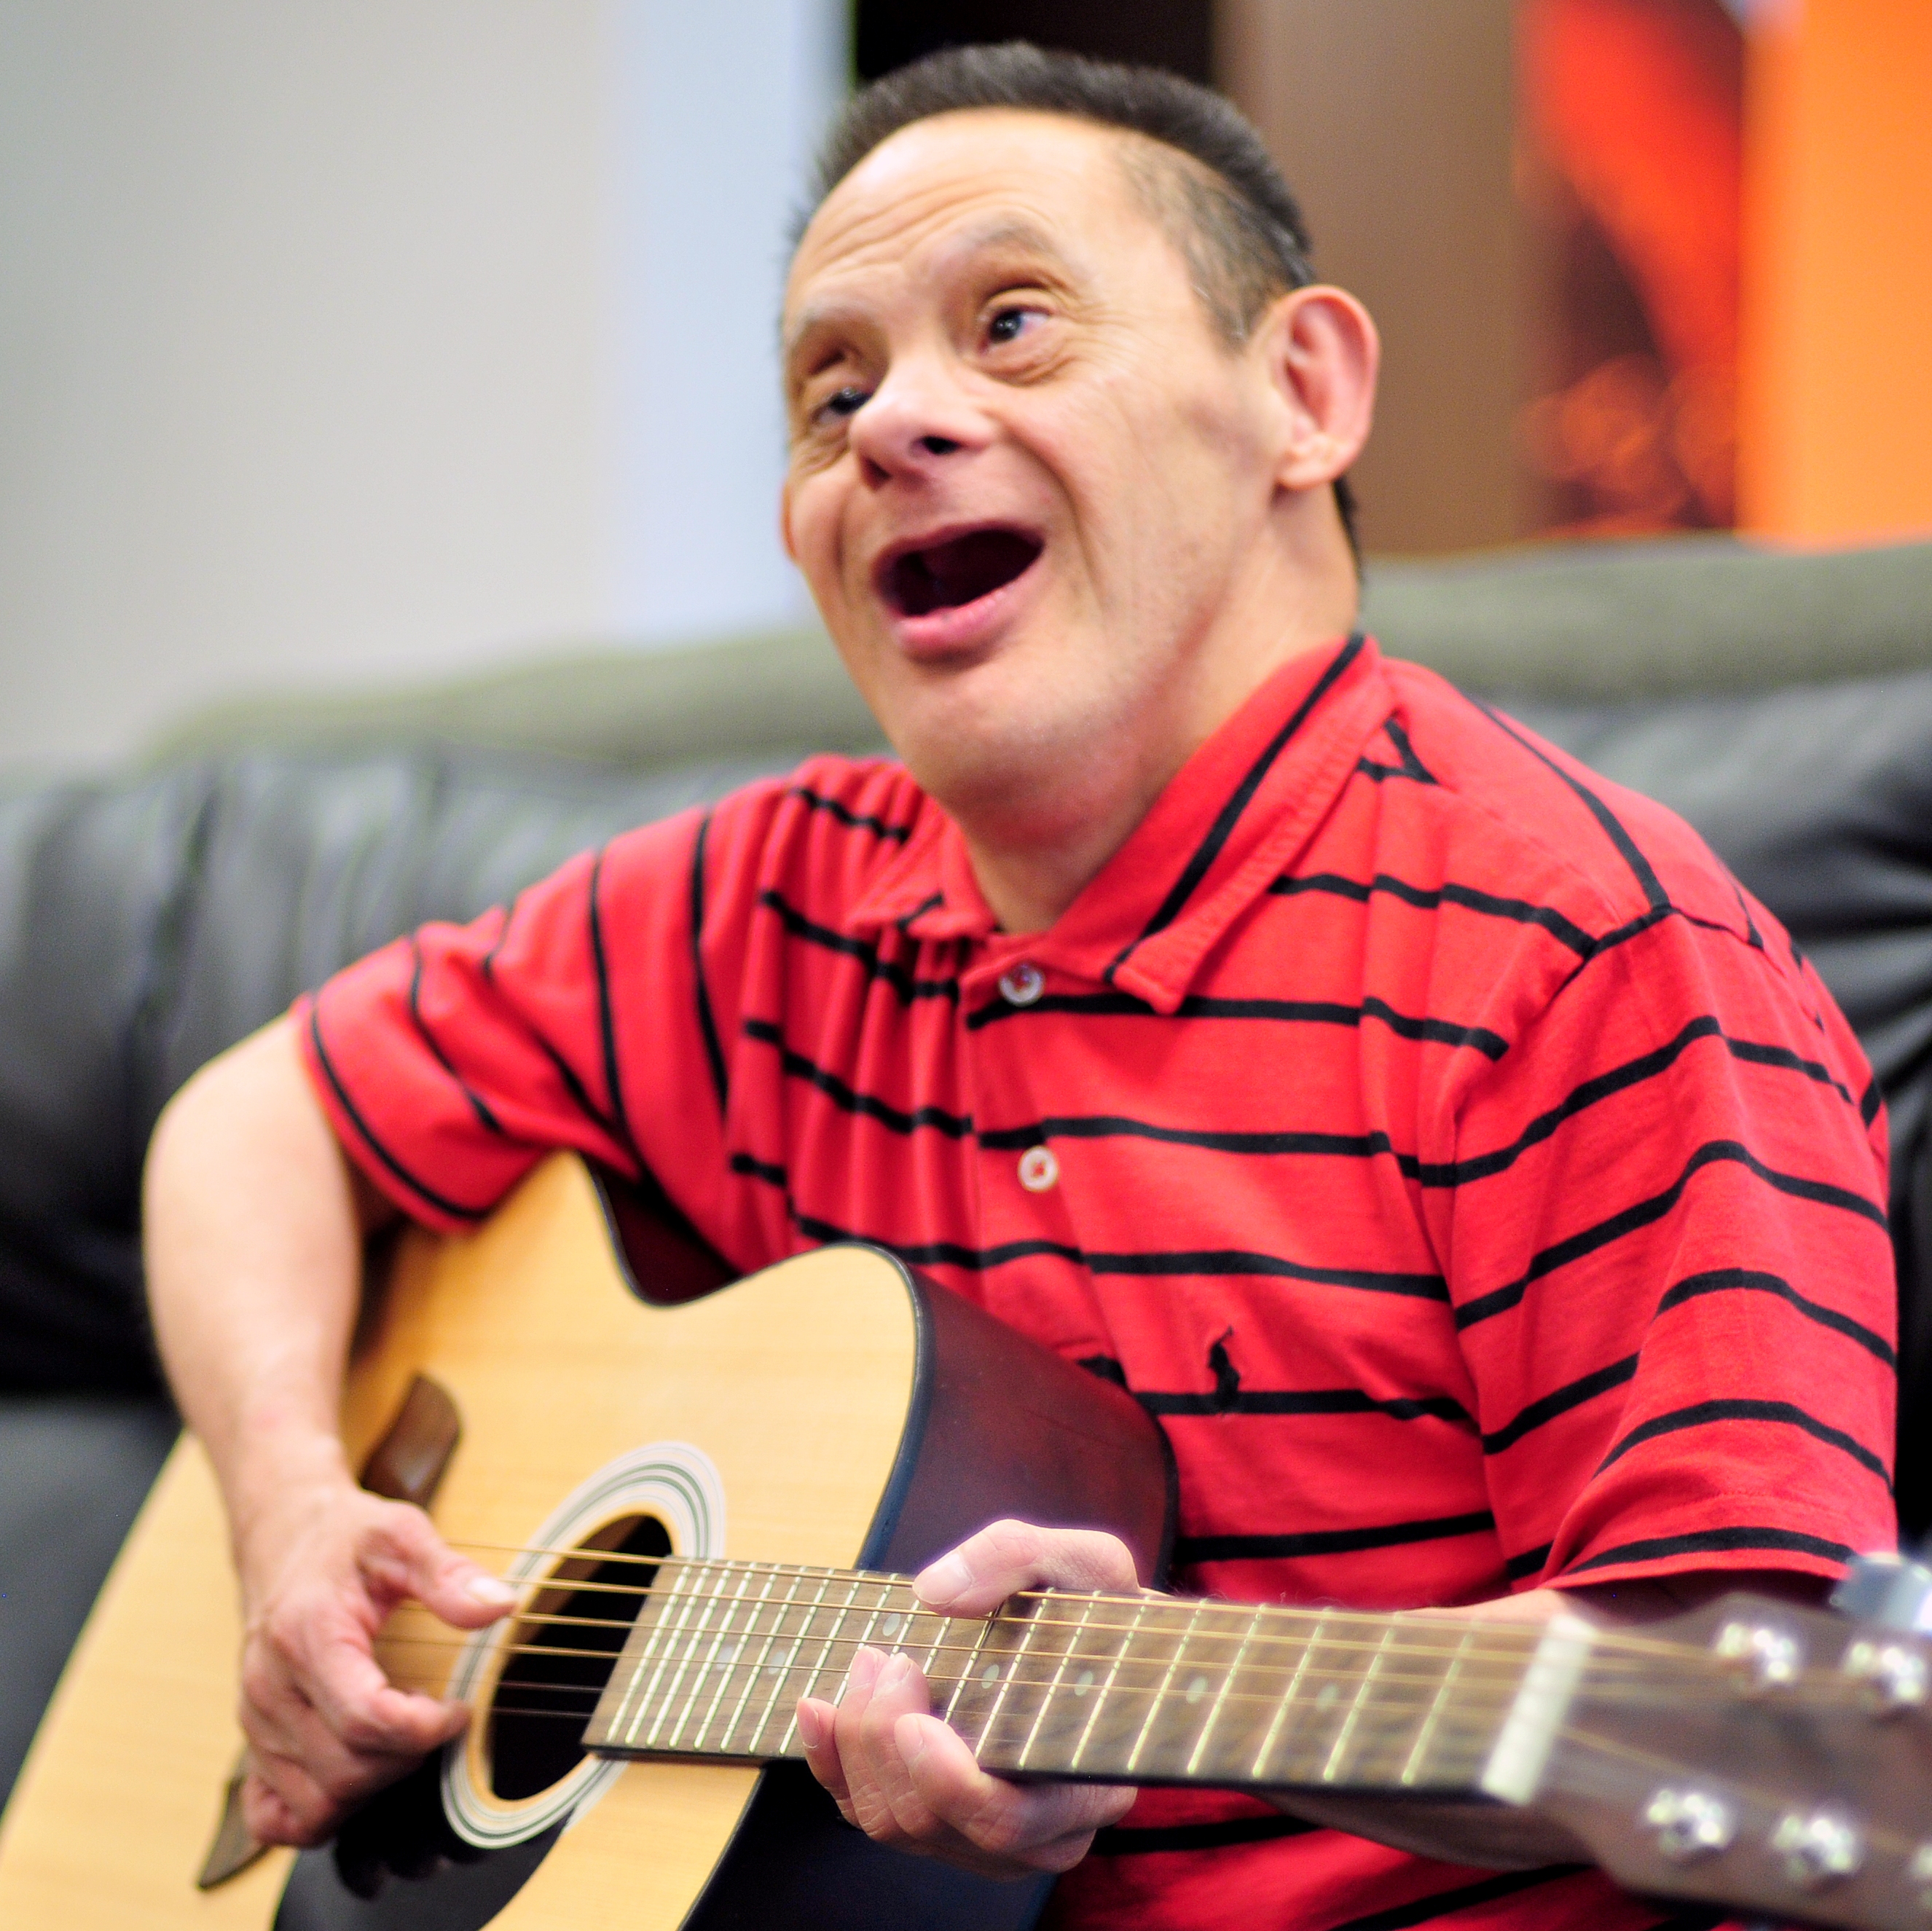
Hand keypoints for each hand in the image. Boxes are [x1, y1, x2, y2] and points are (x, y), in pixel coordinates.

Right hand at [234, 1477, 515, 1845]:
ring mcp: (256, 1723)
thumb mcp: (402, 1533)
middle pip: (345, 1769)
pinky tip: (359, 1768)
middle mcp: (269, 1689)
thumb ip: (449, 1574)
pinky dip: (323, 1812)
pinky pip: (277, 1817)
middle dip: (408, 1756)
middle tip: (435, 1713)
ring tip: (402, 1732)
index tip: (458, 1707)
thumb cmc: (345, 1538)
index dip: (425, 1728)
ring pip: (317, 1803)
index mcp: (306, 1636)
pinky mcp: (253, 1745)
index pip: (364, 1719)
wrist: (283, 1536)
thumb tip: (500, 1605)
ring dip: (375, 1784)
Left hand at [796, 1519, 1141, 1878]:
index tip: (915, 1720)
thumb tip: (936, 1593)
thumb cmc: (1091, 1604)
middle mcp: (1040, 1834)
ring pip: (891, 1824)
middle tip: (889, 1660)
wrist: (1090, 1638)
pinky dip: (832, 1764)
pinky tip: (817, 1709)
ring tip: (869, 1663)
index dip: (946, 1782)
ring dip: (858, 1743)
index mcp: (1085, 1783)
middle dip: (886, 1738)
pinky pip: (867, 1815)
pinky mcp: (939, 1822)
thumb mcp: (1082, 1560)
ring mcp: (985, 1838)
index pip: (1003, 1821)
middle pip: (930, 1820)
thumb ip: (1015, 1559)